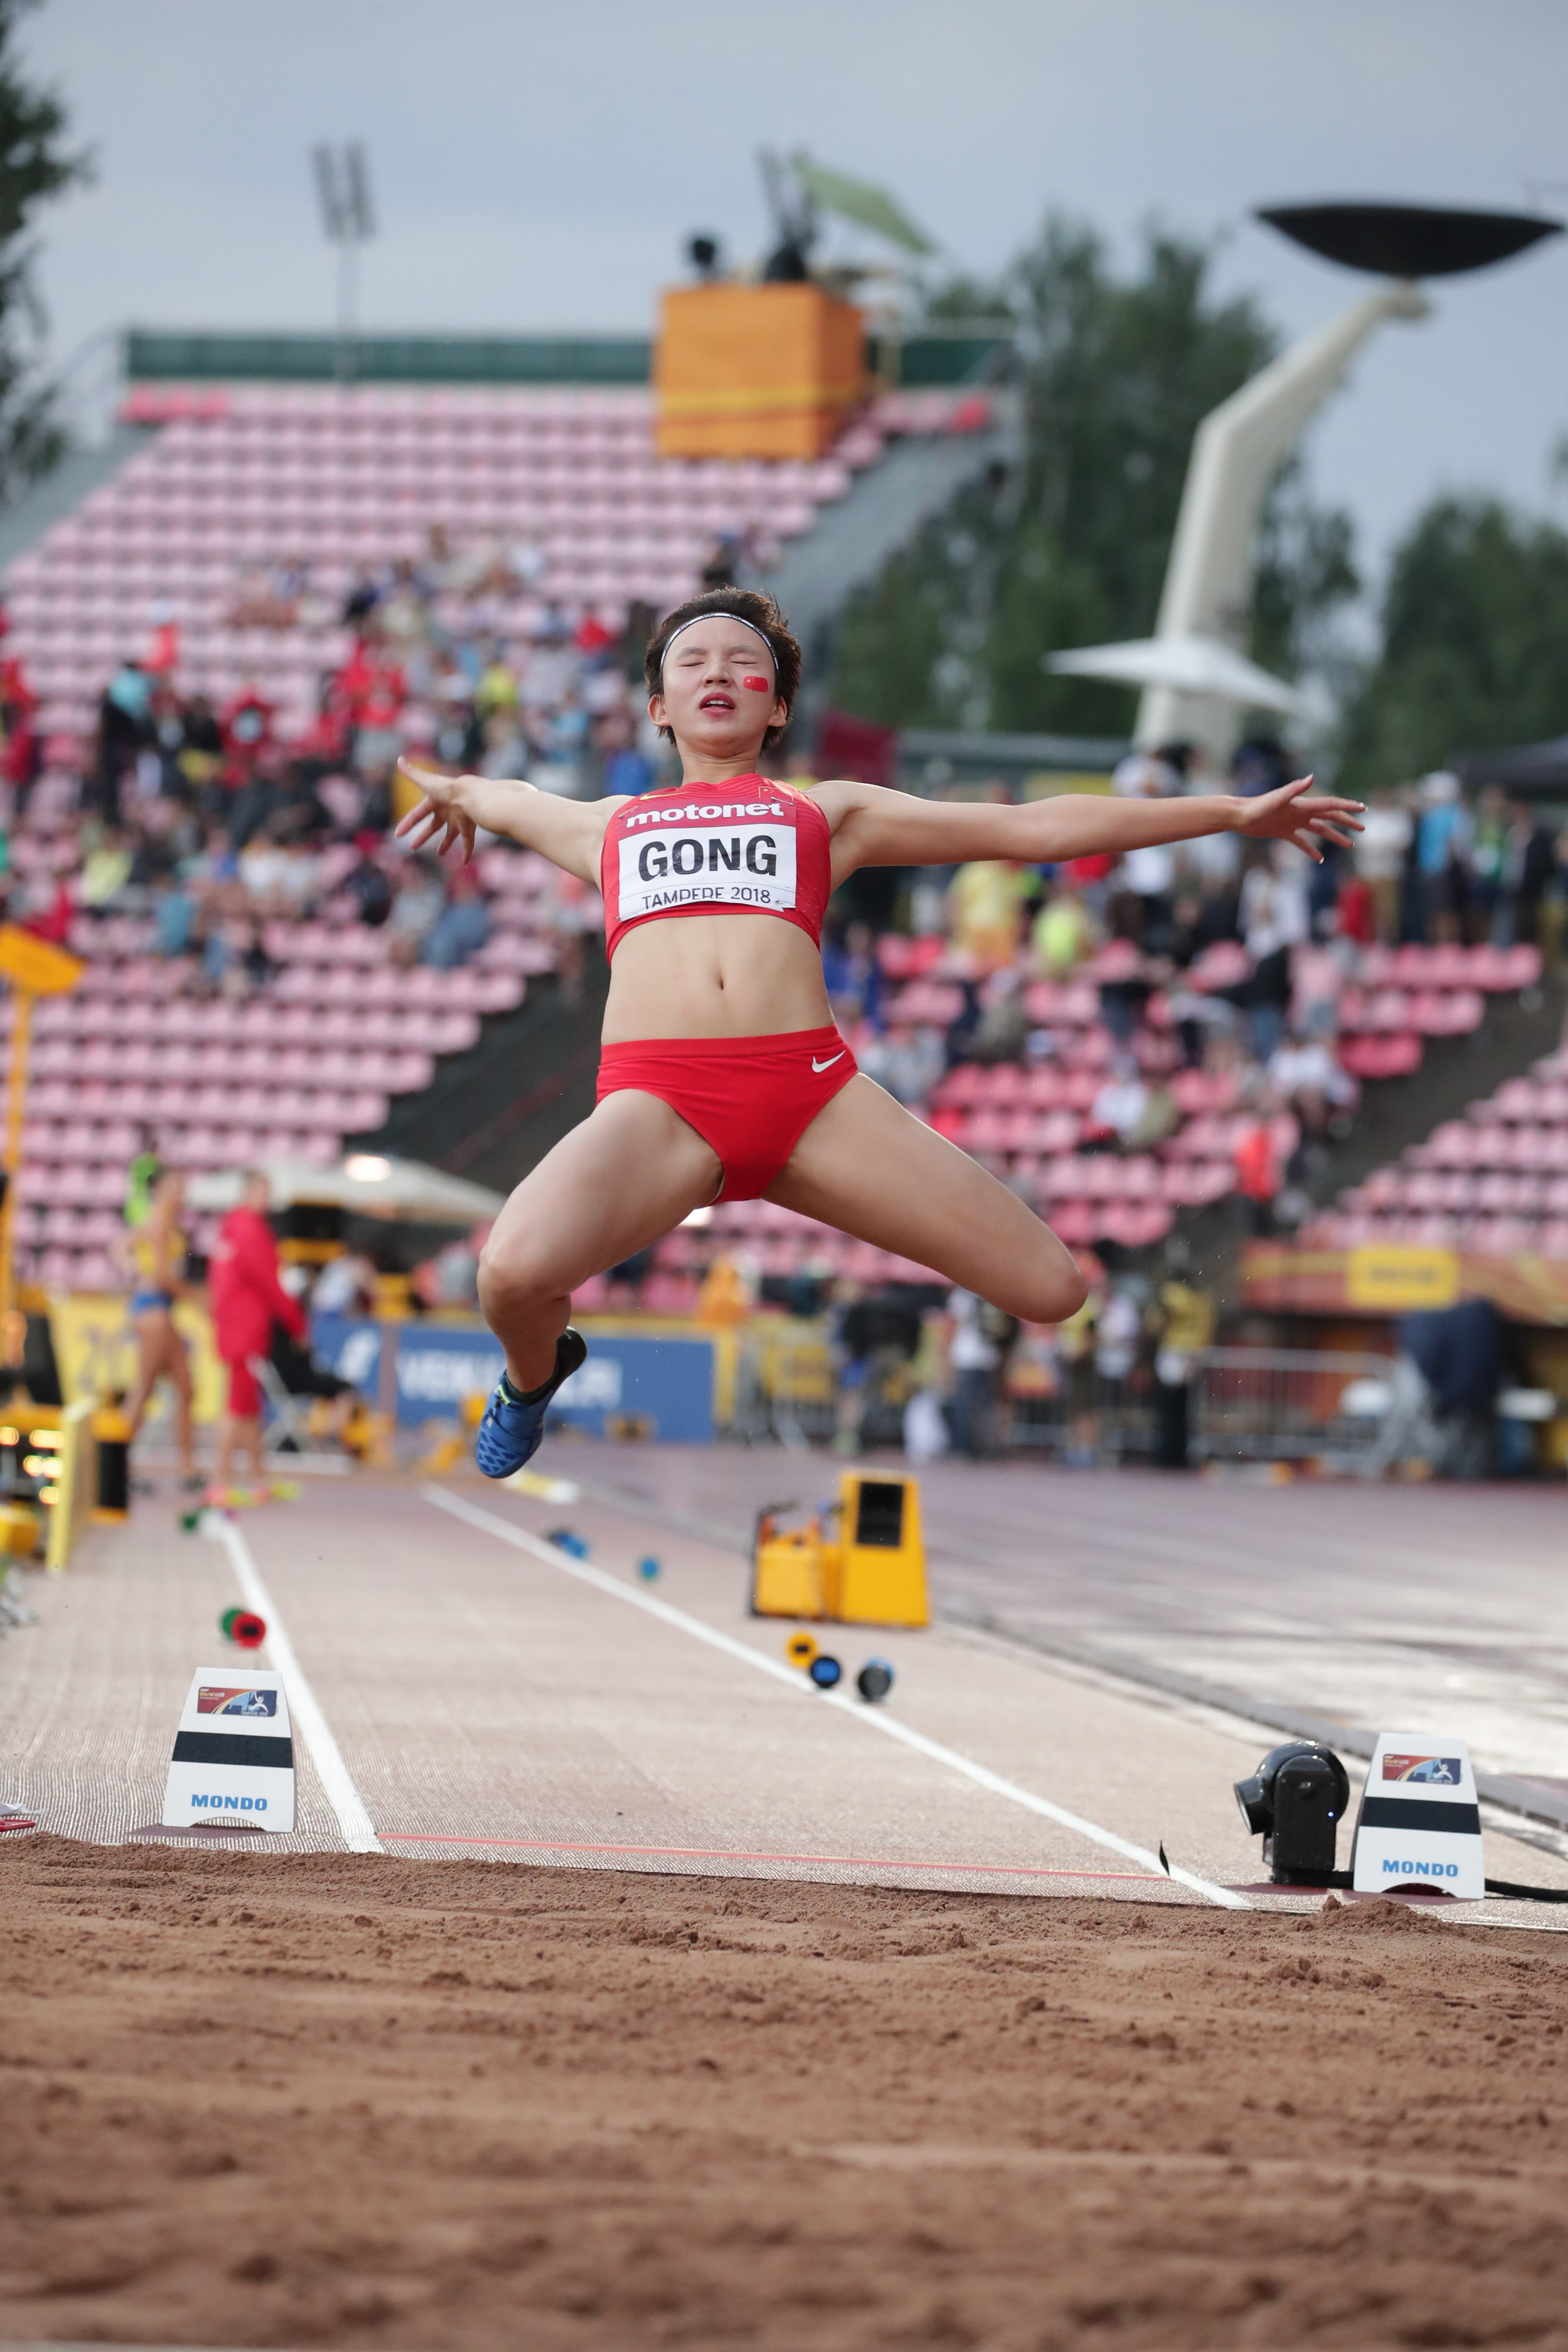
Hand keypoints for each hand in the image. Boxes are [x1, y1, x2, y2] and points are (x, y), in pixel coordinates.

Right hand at [394, 758, 476, 863]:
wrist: (472, 795)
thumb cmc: (448, 789)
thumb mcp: (427, 782)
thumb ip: (412, 773)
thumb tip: (399, 759)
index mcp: (435, 802)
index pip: (417, 814)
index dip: (407, 824)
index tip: (398, 835)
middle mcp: (447, 811)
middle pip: (432, 826)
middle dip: (423, 836)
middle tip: (413, 847)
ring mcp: (459, 820)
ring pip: (451, 835)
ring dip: (445, 844)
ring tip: (440, 854)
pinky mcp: (470, 828)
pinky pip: (468, 843)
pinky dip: (467, 852)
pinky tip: (464, 863)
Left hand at [1233, 776, 1364, 862]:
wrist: (1240, 816)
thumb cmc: (1257, 807)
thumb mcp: (1277, 798)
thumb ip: (1295, 788)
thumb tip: (1311, 777)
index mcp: (1303, 805)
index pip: (1331, 805)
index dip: (1348, 806)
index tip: (1363, 808)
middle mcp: (1301, 812)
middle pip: (1330, 817)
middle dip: (1347, 822)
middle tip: (1363, 829)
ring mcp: (1294, 823)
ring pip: (1320, 830)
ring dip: (1335, 837)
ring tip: (1350, 845)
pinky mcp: (1284, 832)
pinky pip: (1301, 843)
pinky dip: (1310, 851)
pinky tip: (1319, 859)